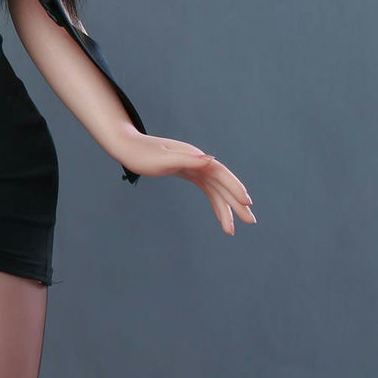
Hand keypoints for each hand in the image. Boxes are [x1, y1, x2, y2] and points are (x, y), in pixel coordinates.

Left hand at [123, 134, 255, 233]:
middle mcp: (198, 162)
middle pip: (223, 183)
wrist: (127, 147)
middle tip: (251, 222)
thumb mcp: (163, 159)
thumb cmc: (142, 154)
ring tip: (232, 230)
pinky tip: (221, 215)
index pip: (221, 173)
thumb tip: (211, 160)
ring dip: (226, 208)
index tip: (246, 202)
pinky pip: (207, 189)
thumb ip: (188, 160)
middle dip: (236, 203)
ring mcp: (194, 167)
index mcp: (195, 157)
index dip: (234, 187)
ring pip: (216, 190)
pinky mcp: (188, 172)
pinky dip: (215, 202)